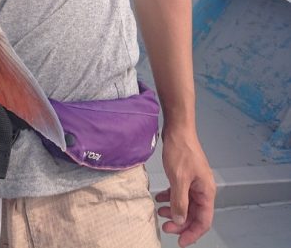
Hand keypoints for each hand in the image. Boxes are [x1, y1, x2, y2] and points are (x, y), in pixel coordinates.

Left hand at [156, 128, 215, 245]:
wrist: (178, 128)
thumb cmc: (181, 150)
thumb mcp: (178, 179)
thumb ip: (179, 202)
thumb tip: (179, 221)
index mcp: (206, 191)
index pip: (204, 220)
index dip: (192, 233)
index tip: (180, 242)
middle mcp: (202, 188)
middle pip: (194, 214)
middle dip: (180, 223)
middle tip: (165, 227)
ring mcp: (194, 181)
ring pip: (186, 204)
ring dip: (174, 210)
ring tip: (160, 212)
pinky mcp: (185, 175)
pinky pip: (180, 193)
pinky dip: (170, 197)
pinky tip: (159, 198)